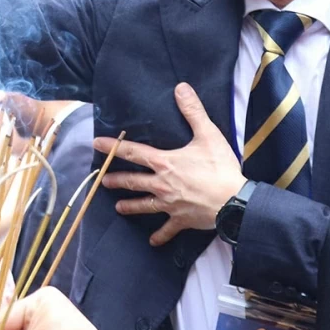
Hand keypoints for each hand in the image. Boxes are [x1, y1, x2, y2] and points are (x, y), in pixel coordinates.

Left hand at [99, 83, 244, 245]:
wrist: (234, 201)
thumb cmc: (220, 168)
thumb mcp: (208, 135)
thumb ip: (193, 111)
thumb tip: (181, 88)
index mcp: (164, 163)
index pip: (133, 152)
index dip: (113, 147)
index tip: (96, 144)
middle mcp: (161, 184)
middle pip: (133, 181)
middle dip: (116, 180)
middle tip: (102, 181)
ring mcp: (169, 204)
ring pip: (144, 205)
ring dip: (130, 206)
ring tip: (119, 208)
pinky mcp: (181, 220)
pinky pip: (167, 230)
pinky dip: (160, 236)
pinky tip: (153, 241)